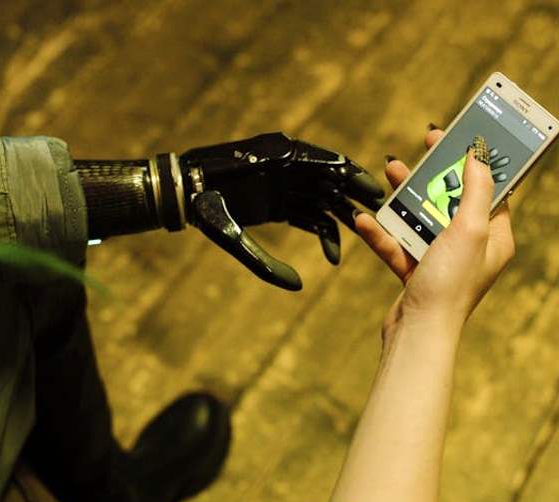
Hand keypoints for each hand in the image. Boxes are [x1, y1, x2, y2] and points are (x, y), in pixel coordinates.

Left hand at [182, 132, 383, 257]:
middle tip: (380, 214)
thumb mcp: (230, 234)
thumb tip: (298, 286)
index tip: (376, 192)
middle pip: (330, 180)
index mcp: (280, 158)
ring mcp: (281, 184)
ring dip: (340, 217)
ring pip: (321, 198)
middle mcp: (285, 167)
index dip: (354, 177)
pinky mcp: (275, 201)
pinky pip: (305, 213)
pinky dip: (320, 230)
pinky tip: (332, 252)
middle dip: (355, 197)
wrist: (178, 195)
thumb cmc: (202, 206)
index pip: (327, 163)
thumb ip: (263, 262)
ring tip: (362, 237)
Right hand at [355, 129, 514, 332]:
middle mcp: (471, 248)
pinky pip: (398, 244)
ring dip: (405, 197)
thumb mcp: (471, 228)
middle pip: (453, 200)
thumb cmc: (451, 285)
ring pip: (423, 218)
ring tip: (389, 172)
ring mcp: (443, 261)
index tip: (460, 138)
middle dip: (435, 175)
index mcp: (494, 238)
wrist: (419, 333)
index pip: (490, 190)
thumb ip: (476, 189)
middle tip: (423, 149)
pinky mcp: (416, 273)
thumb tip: (479, 155)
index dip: (475, 162)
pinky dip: (382, 231)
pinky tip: (364, 219)